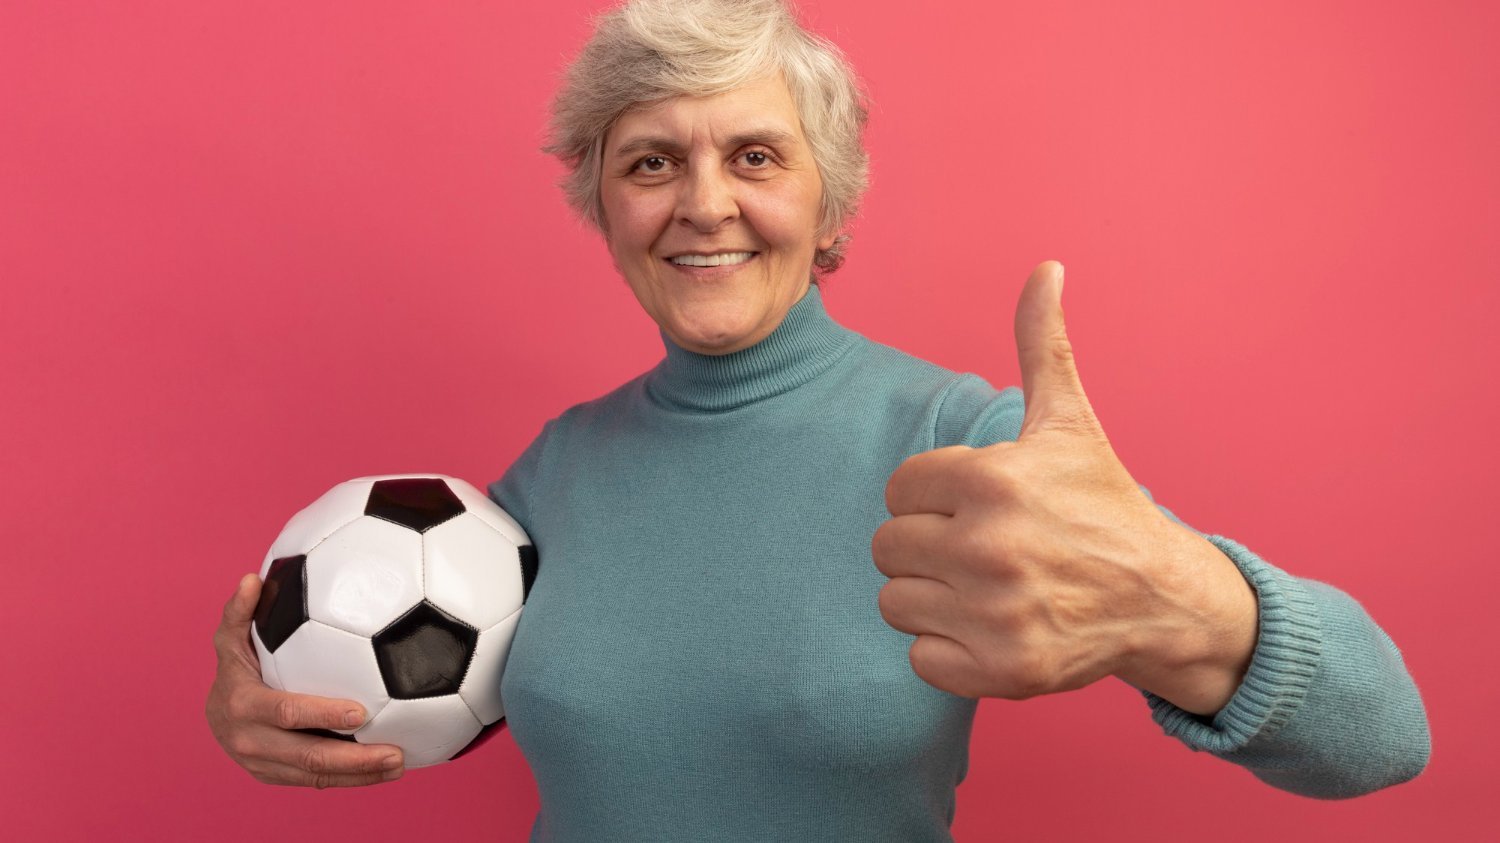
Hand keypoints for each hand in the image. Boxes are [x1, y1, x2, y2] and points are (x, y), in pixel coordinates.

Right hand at [206, 573, 404, 786]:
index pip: (287, 711)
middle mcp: (251, 742)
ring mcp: (264, 765)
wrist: (215, 717)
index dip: (323, 713)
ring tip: (399, 765)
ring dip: (360, 774)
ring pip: (316, 777)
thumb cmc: (235, 668)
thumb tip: (251, 579)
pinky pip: (317, 783)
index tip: (361, 711)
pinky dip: (351, 780)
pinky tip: (384, 771)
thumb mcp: (231, 640)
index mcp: (244, 706)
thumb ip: (240, 612)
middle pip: (309, 756)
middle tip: (396, 753)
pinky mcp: (277, 778)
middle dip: (354, 759)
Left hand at [872, 261, 1255, 711]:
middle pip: (889, 546)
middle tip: (981, 549)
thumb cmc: (1103, 505)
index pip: (898, 490)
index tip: (976, 505)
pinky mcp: (1001, 670)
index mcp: (992, 479)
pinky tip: (989, 627)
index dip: (931, 497)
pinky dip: (946, 649)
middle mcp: (990, 547)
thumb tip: (1046, 267)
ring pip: (895, 601)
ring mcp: (996, 613)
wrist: (1163, 599)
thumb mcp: (1069, 423)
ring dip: (931, 597)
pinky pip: (918, 658)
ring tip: (983, 587)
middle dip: (927, 546)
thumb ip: (1042, 345)